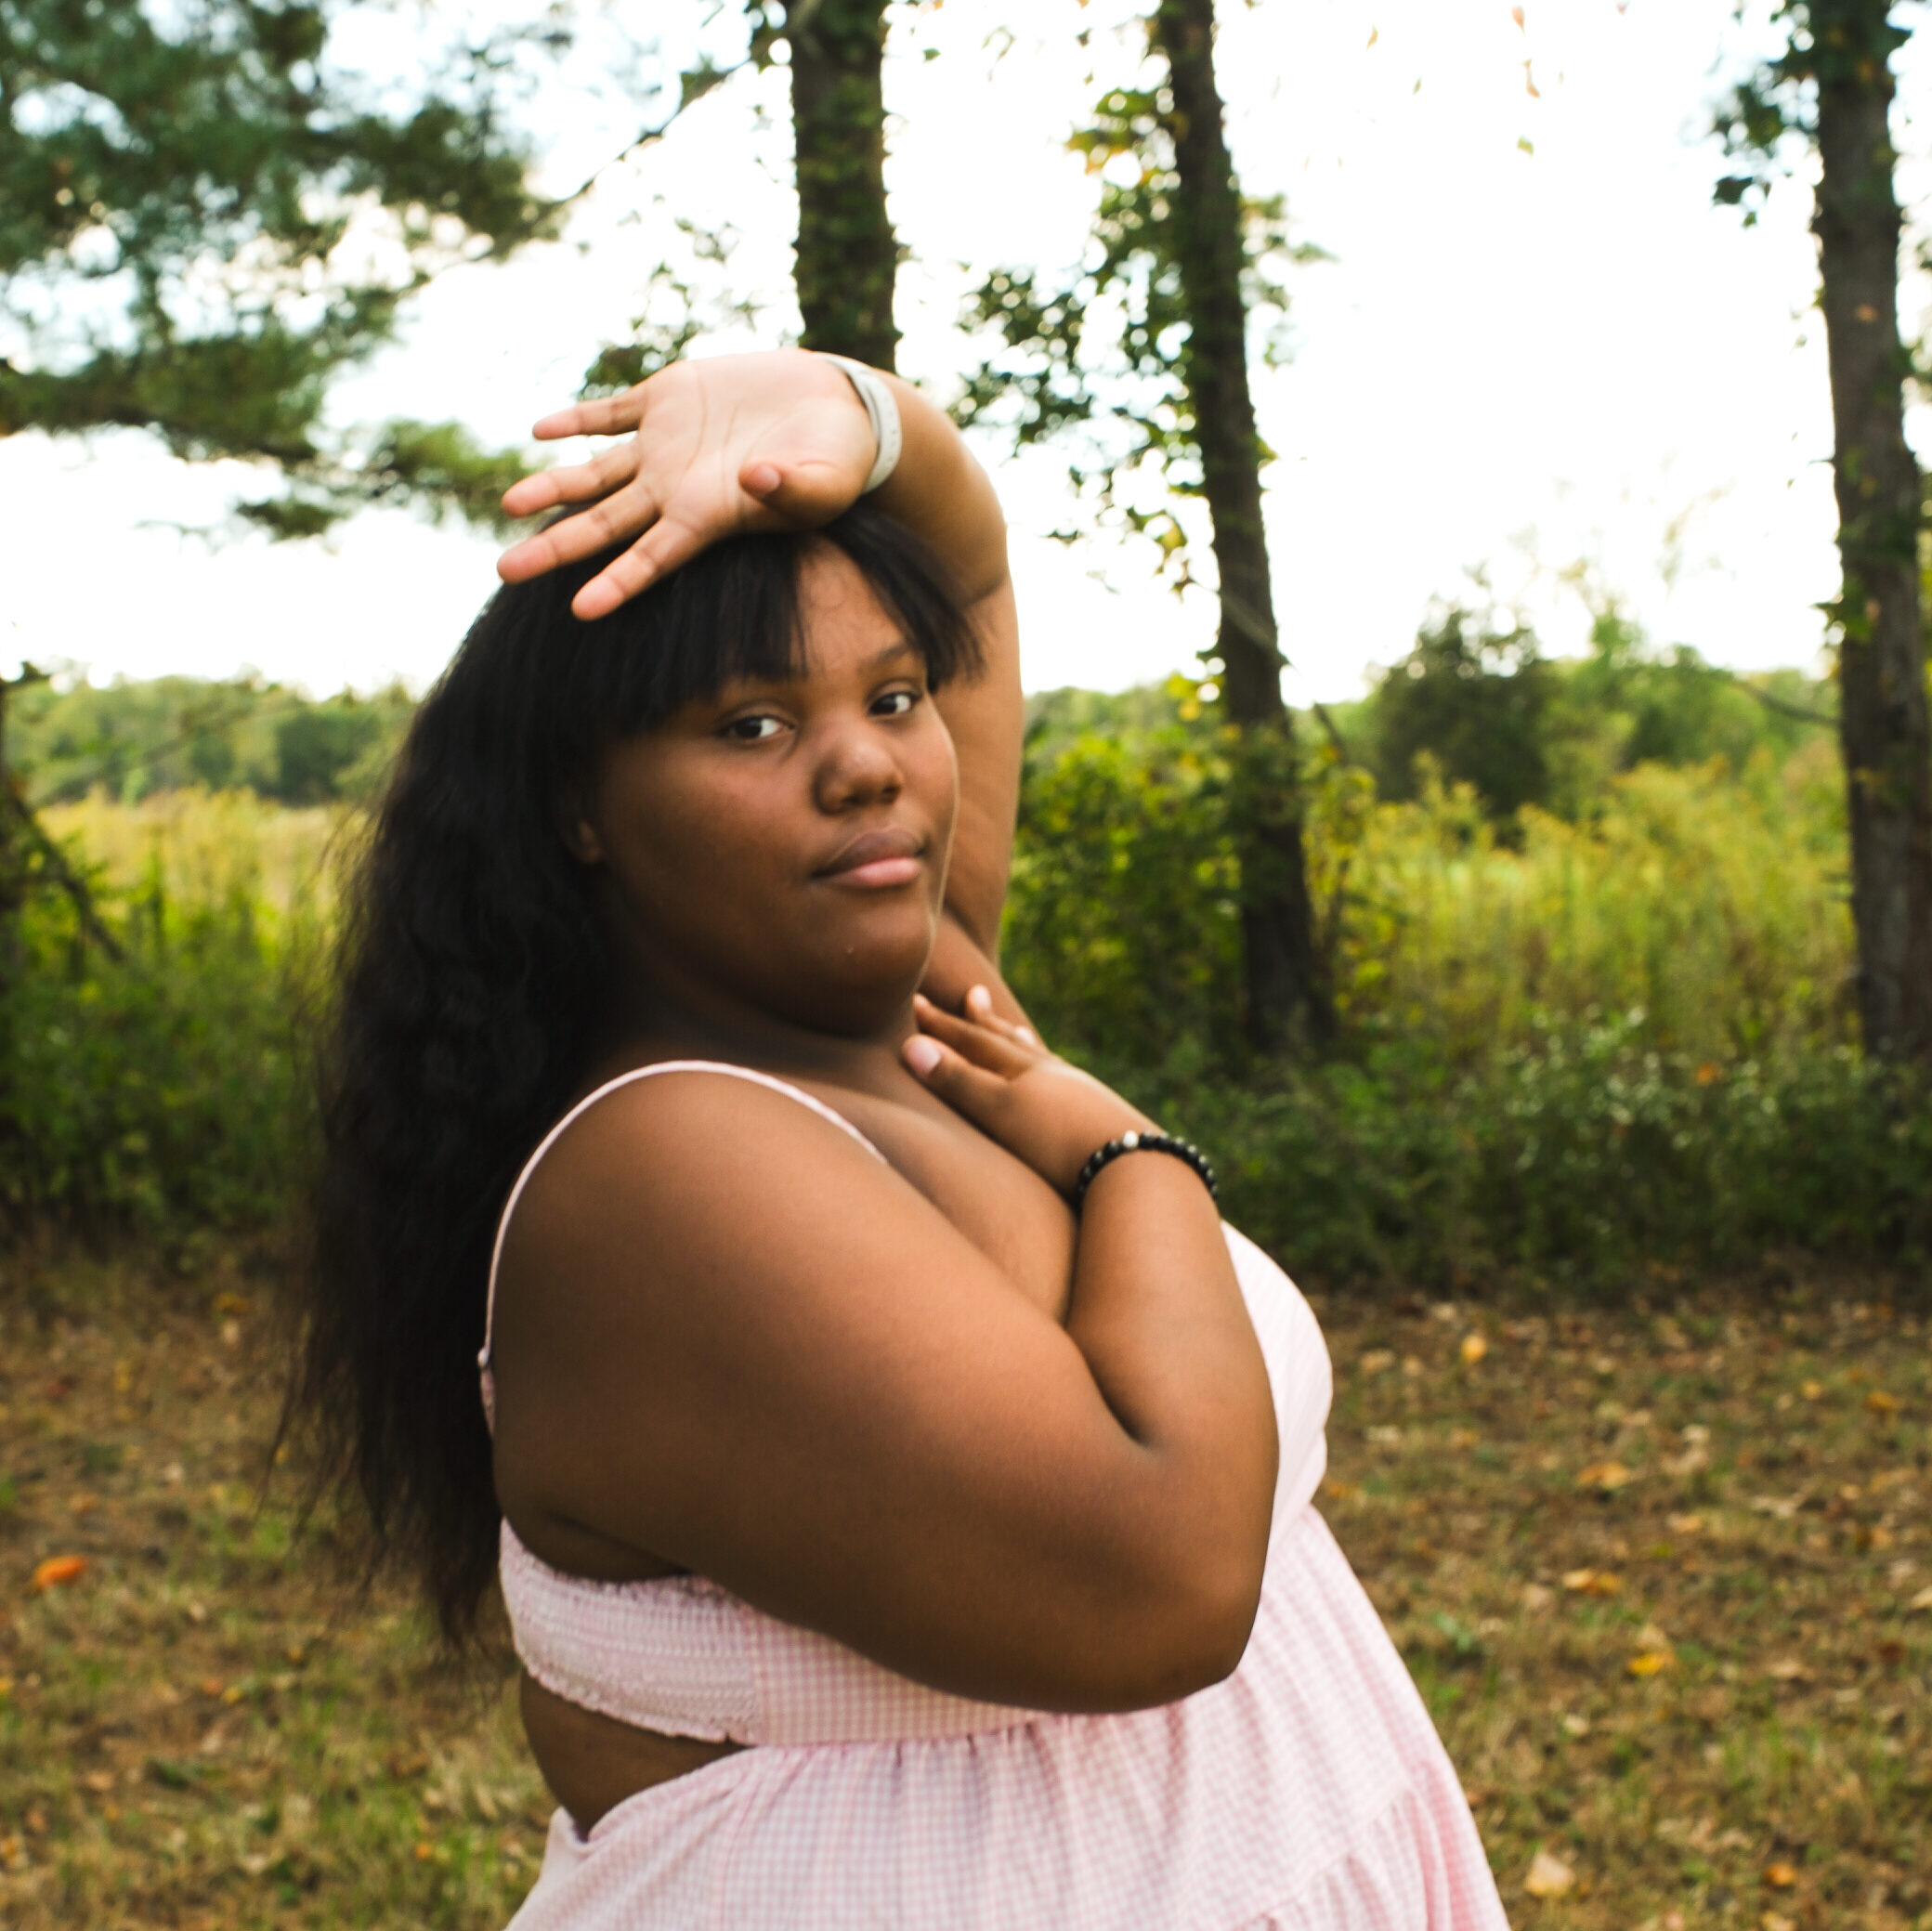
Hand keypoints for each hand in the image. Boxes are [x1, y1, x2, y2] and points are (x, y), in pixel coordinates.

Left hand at [495, 350, 876, 620]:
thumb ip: (791, 489)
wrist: (834, 411)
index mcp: (707, 517)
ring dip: (552, 488)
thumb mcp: (824, 482)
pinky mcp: (666, 400)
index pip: (652, 558)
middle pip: (603, 525)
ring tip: (509, 506)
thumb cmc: (837, 462)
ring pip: (594, 474)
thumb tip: (753, 478)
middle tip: (505, 572)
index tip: (580, 610)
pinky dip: (577, 419)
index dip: (617, 582)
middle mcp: (674, 489)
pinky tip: (541, 432)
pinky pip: (610, 413)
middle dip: (555, 548)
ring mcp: (664, 446)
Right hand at [902, 987, 1157, 1195]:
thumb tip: (910, 1046)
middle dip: (983, 1023)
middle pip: (1008, 1042)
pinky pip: (1065, 1084)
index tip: (917, 1002)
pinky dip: (1051, 1074)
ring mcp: (1078, 1094)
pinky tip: (1060, 1083)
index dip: (943, 1025)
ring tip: (1014, 1030)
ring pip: (1041, 1060)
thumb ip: (957, 1081)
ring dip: (1020, 1044)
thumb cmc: (1056, 1141)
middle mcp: (1051, 1073)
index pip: (973, 1041)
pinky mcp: (1097, 1119)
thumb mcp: (998, 1111)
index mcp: (1023, 1069)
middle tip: (973, 996)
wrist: (1133, 1165)